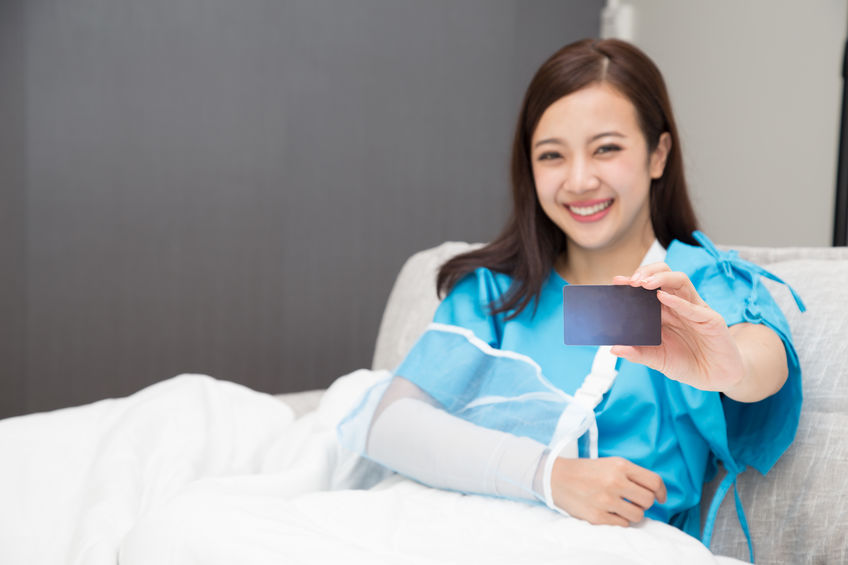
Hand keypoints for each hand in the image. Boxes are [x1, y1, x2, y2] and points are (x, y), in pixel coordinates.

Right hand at [550, 457, 665, 525]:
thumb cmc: (587, 471)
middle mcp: (614, 481)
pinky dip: (620, 520)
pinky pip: (623, 524)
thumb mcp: (610, 464)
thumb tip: (655, 493)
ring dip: (633, 513)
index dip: (661, 492)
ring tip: (621, 507)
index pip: (654, 481)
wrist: (556, 478)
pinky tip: (610, 512)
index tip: (660, 497)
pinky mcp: (597, 516)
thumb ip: (632, 475)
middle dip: (644, 503)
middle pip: (648, 500)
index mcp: (620, 466)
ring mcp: (606, 500)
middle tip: (634, 501)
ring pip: (638, 515)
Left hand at [610, 263, 745, 391]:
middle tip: (630, 281)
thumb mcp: (657, 360)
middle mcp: (679, 305)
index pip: (648, 288)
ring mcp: (695, 310)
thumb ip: (637, 353)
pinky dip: (678, 301)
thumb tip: (614, 348)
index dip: (633, 281)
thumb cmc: (686, 364)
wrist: (714, 378)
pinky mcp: (711, 320)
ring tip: (643, 283)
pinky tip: (662, 297)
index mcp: (664, 311)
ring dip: (661, 278)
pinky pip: (694, 307)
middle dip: (646, 272)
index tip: (616, 282)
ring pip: (680, 281)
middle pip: (664, 275)